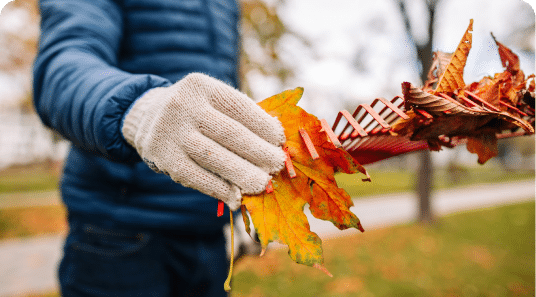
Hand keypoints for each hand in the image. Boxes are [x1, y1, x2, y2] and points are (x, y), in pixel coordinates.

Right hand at [122, 73, 285, 209]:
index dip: (264, 126)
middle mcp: (183, 105)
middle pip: (230, 133)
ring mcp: (170, 132)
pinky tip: (237, 197)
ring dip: (243, 174)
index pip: (239, 107)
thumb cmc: (195, 111)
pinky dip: (219, 189)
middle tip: (278, 165)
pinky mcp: (163, 158)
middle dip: (259, 152)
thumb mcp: (211, 101)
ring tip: (263, 184)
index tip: (281, 141)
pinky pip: (196, 177)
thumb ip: (239, 117)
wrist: (146, 117)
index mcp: (201, 86)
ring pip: (214, 157)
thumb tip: (277, 143)